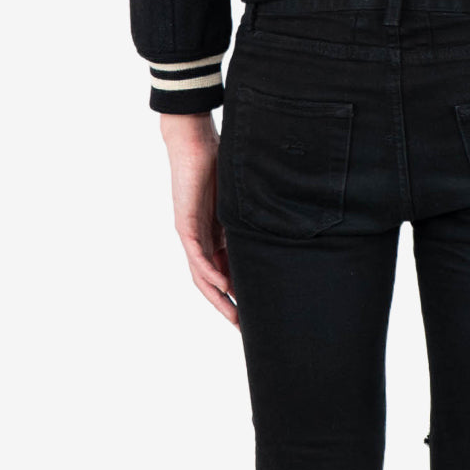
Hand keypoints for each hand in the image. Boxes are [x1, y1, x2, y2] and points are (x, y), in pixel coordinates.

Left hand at [160, 112, 237, 327]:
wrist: (194, 141)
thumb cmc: (218, 162)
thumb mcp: (241, 198)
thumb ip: (254, 215)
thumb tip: (285, 220)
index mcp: (215, 233)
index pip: (226, 269)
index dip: (239, 291)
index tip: (256, 309)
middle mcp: (202, 238)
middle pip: (213, 280)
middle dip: (228, 305)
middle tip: (245, 327)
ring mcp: (192, 233)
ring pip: (202, 275)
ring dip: (217, 298)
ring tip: (234, 317)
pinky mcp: (185, 224)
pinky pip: (196, 256)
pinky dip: (209, 273)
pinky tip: (222, 285)